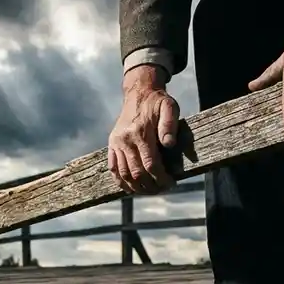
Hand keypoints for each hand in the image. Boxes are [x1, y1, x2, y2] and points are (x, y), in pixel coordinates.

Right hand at [108, 65, 177, 193]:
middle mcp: (125, 140)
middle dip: (151, 186)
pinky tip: (131, 188)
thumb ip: (169, 125)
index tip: (171, 184)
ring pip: (124, 174)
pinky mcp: (112, 144)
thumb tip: (169, 144)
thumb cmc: (158, 102)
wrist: (138, 92)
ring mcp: (117, 143)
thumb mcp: (169, 107)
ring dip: (137, 188)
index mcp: (140, 133)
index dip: (161, 178)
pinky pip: (113, 168)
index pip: (150, 165)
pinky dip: (121, 181)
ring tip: (149, 191)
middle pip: (137, 173)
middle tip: (162, 189)